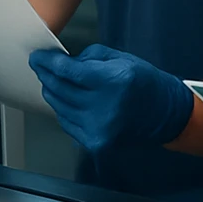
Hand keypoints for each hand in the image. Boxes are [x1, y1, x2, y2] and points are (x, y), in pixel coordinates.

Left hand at [27, 44, 193, 153]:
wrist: (166, 116)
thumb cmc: (144, 84)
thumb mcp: (120, 59)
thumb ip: (88, 58)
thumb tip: (61, 62)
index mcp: (114, 82)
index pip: (68, 71)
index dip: (48, 63)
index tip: (37, 58)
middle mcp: (105, 107)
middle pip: (60, 89)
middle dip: (47, 75)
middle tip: (41, 67)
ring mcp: (99, 129)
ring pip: (59, 107)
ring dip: (53, 92)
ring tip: (55, 82)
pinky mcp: (96, 143)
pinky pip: (67, 123)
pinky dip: (63, 110)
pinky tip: (69, 101)